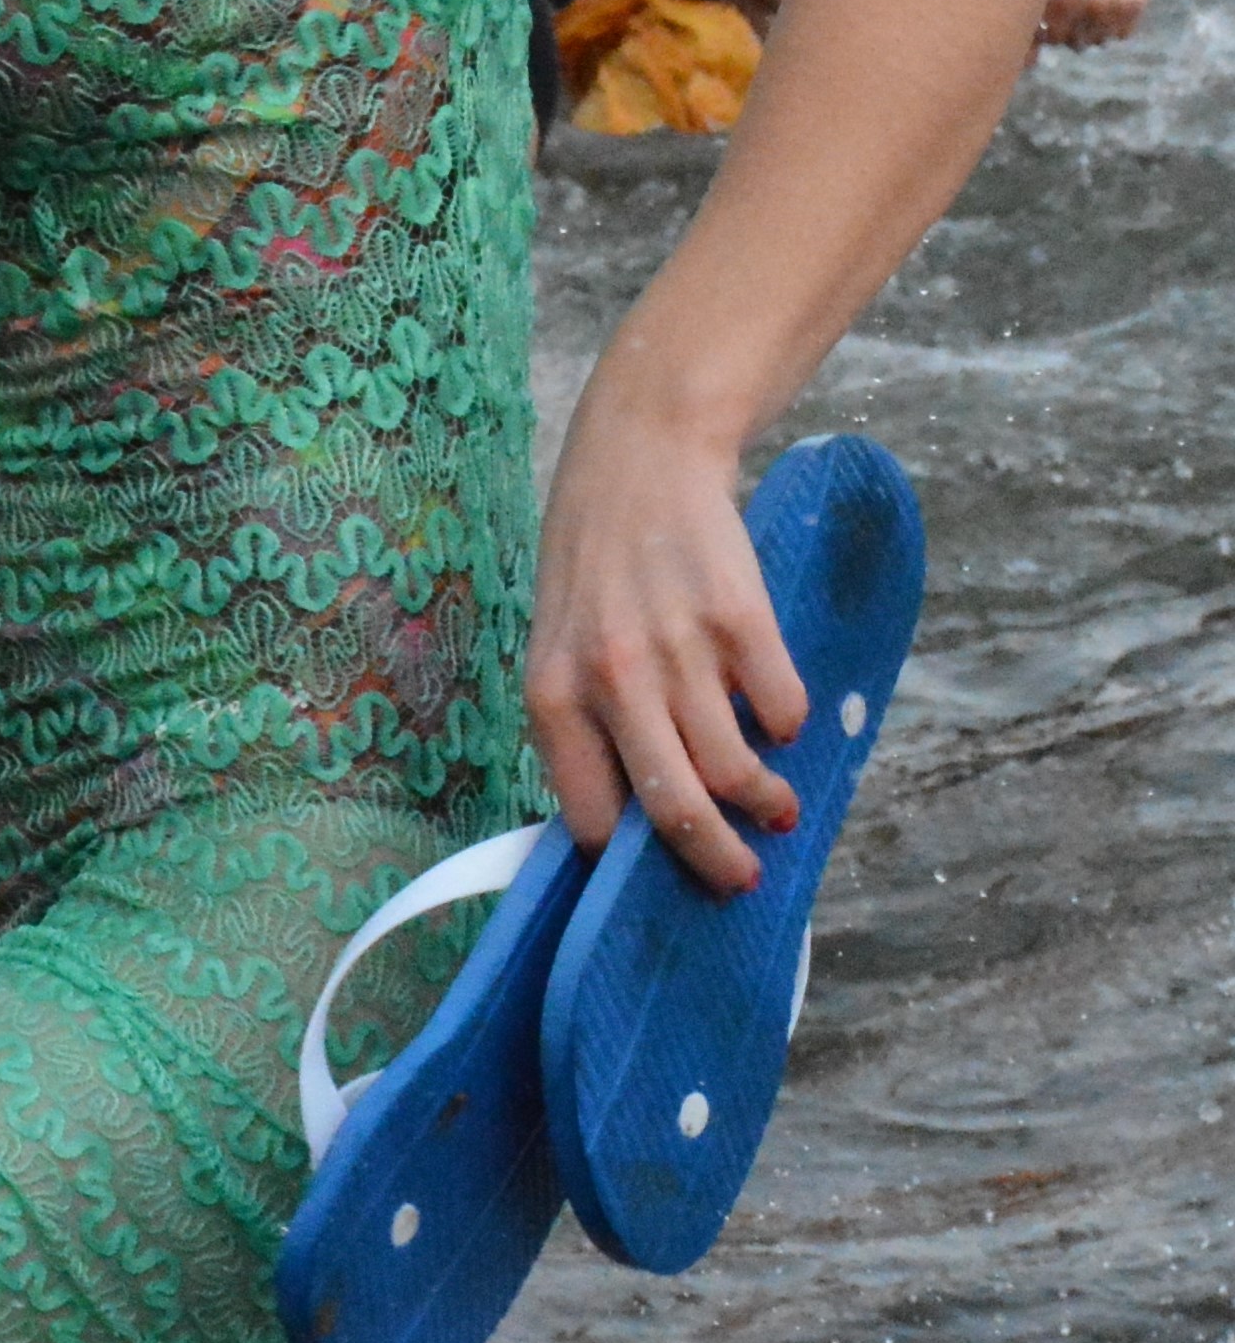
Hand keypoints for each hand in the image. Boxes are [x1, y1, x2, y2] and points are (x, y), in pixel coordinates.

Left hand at [525, 400, 808, 894]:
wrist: (641, 459)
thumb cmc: (593, 564)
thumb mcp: (558, 642)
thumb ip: (587, 722)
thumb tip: (631, 821)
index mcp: (551, 694)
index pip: (593, 816)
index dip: (629, 862)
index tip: (657, 883)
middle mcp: (612, 679)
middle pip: (676, 811)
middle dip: (717, 863)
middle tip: (742, 881)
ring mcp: (680, 651)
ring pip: (737, 772)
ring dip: (767, 804)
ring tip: (777, 807)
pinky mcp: (744, 622)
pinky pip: (783, 711)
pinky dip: (790, 729)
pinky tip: (780, 720)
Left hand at [1042, 0, 1145, 47]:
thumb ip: (1034, 10)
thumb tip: (1033, 52)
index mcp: (1056, 2)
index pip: (1048, 40)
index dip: (1045, 30)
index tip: (1046, 16)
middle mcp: (1086, 7)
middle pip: (1073, 43)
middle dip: (1068, 31)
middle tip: (1069, 10)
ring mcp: (1113, 6)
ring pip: (1098, 40)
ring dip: (1091, 30)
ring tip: (1087, 4)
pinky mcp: (1135, 3)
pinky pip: (1122, 34)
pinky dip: (1113, 25)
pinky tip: (1105, 2)